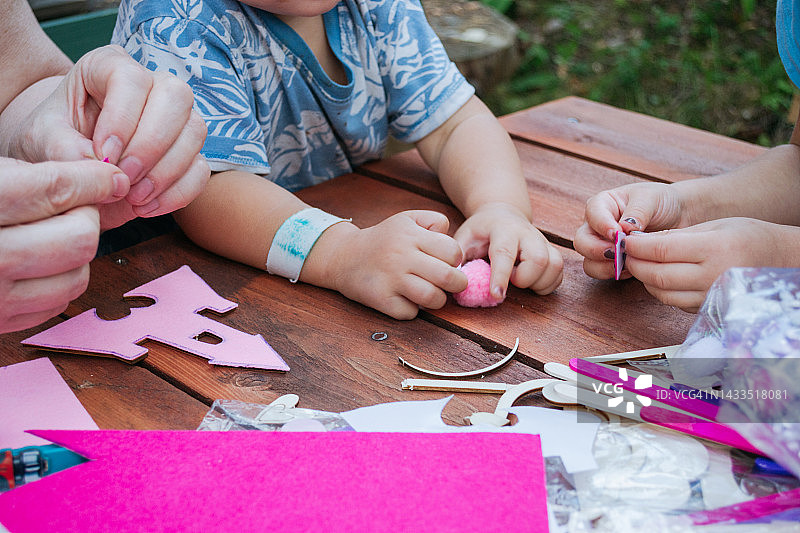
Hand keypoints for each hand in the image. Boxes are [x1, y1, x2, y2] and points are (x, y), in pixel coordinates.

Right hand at [0, 157, 127, 332]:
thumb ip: (28, 171)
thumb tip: (97, 169)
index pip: (55, 189)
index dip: (94, 178)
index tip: (110, 176)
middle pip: (80, 238)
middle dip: (86, 216)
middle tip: (73, 205)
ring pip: (76, 277)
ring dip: (76, 253)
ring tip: (52, 233)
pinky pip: (55, 304)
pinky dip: (58, 281)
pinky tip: (38, 262)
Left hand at [6, 45, 208, 229]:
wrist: (69, 167)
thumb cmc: (53, 141)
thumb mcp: (43, 141)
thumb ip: (66, 151)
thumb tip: (111, 174)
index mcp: (109, 67)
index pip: (131, 79)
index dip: (122, 118)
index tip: (104, 154)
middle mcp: (152, 86)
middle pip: (177, 96)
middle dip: (152, 144)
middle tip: (124, 177)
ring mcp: (176, 119)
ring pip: (195, 132)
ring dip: (166, 172)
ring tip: (132, 196)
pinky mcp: (189, 153)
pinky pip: (201, 170)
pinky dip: (177, 193)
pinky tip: (146, 207)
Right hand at [319, 211, 466, 319]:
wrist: (342, 256)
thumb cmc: (383, 240)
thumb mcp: (407, 219)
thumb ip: (434, 222)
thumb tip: (454, 246)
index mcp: (410, 235)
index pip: (452, 251)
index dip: (455, 259)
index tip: (447, 262)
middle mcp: (401, 256)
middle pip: (448, 277)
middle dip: (458, 284)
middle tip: (452, 284)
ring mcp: (390, 279)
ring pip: (432, 298)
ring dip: (437, 300)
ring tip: (430, 294)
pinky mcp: (380, 299)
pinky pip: (410, 313)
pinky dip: (412, 310)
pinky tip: (405, 300)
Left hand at [454, 203, 562, 299]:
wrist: (502, 215)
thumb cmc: (480, 231)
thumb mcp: (463, 237)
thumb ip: (458, 256)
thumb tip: (454, 278)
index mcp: (503, 228)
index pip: (505, 253)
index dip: (500, 276)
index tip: (496, 296)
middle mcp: (528, 234)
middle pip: (538, 259)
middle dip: (524, 279)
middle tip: (510, 280)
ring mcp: (543, 243)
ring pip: (554, 266)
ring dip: (537, 283)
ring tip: (519, 280)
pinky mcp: (552, 253)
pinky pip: (559, 274)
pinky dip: (547, 284)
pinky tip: (531, 283)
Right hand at [575, 182, 688, 279]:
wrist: (679, 217)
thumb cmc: (661, 202)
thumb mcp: (651, 198)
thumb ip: (637, 212)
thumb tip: (624, 229)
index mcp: (602, 205)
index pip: (592, 215)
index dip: (602, 226)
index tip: (617, 234)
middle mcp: (596, 227)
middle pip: (582, 242)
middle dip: (597, 250)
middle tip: (617, 253)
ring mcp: (601, 246)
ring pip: (589, 262)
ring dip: (604, 266)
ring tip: (626, 263)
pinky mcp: (611, 262)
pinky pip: (603, 272)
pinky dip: (616, 274)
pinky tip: (634, 268)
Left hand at [623, 217, 791, 311]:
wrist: (782, 261)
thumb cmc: (749, 237)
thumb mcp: (716, 226)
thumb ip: (678, 236)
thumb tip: (641, 241)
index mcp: (715, 249)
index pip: (661, 250)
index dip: (637, 246)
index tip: (626, 241)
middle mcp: (713, 277)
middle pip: (658, 276)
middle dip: (636, 264)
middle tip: (627, 254)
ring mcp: (712, 297)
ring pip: (663, 294)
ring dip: (646, 280)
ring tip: (641, 265)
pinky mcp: (710, 310)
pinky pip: (676, 303)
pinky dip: (662, 290)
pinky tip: (661, 277)